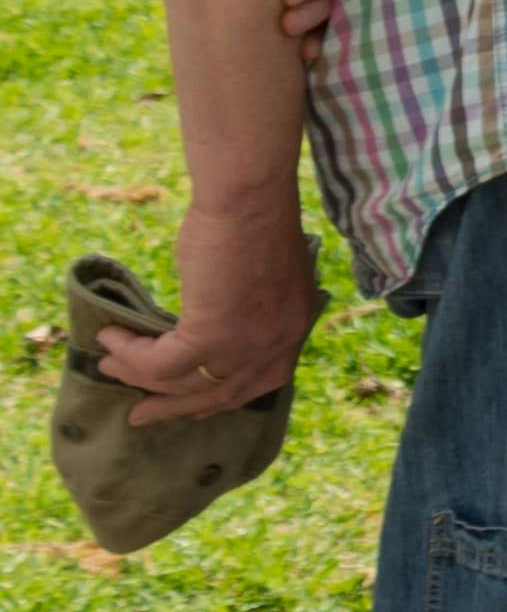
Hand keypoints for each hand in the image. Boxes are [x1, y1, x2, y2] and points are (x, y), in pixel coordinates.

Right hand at [105, 201, 323, 427]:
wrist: (250, 197)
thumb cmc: (252, 219)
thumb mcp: (261, 275)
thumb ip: (245, 308)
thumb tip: (209, 320)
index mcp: (294, 327)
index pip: (261, 381)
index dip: (222, 396)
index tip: (195, 405)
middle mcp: (278, 344)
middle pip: (223, 394)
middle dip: (177, 406)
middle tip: (141, 414)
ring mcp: (249, 344)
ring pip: (183, 382)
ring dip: (139, 377)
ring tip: (108, 365)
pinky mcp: (213, 334)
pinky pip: (161, 363)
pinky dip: (131, 355)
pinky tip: (111, 339)